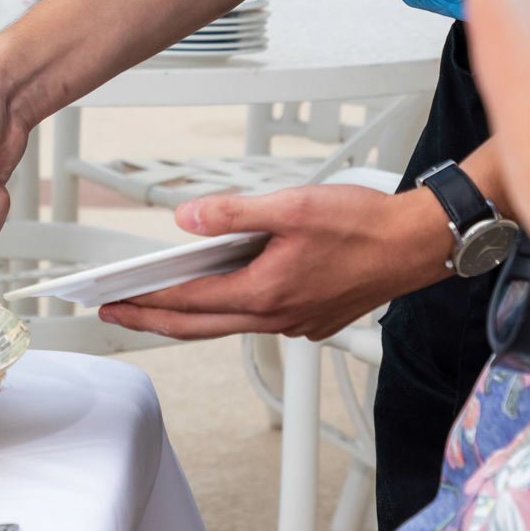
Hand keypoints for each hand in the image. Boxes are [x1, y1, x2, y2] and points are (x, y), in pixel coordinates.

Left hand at [97, 184, 450, 341]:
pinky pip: (257, 318)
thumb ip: (233, 213)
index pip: (189, 301)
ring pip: (228, 323)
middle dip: (152, 318)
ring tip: (157, 301)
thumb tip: (187, 220)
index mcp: (266, 292)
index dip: (145, 301)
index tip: (113, 301)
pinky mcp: (310, 318)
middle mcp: (277, 316)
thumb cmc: (364, 225)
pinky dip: (229, 308)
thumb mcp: (292, 206)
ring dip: (189, 314)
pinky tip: (220, 290)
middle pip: (199, 324)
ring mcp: (295, 322)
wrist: (416, 244)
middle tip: (116, 312)